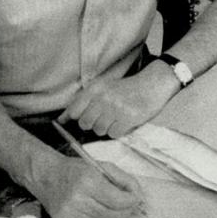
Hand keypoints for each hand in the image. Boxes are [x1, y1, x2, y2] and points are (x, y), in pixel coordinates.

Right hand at [28, 154, 144, 217]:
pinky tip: (98, 211)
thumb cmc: (75, 170)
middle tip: (130, 205)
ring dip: (113, 217)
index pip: (118, 200)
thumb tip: (137, 195)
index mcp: (87, 181)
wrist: (46, 175)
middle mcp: (77, 199)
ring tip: (114, 208)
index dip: (132, 201)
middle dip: (126, 211)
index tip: (136, 198)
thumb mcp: (100, 166)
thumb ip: (122, 179)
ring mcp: (69, 213)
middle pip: (113, 215)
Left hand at [60, 65, 179, 137]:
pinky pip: (113, 134)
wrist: (153, 84)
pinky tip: (123, 123)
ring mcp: (115, 108)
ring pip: (99, 130)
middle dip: (92, 125)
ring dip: (106, 129)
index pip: (74, 110)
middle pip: (85, 123)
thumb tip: (63, 118)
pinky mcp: (127, 118)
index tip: (71, 123)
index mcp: (95, 88)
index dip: (72, 119)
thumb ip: (85, 100)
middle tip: (103, 119)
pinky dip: (117, 132)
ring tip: (115, 120)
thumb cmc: (128, 88)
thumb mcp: (105, 87)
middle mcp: (103, 97)